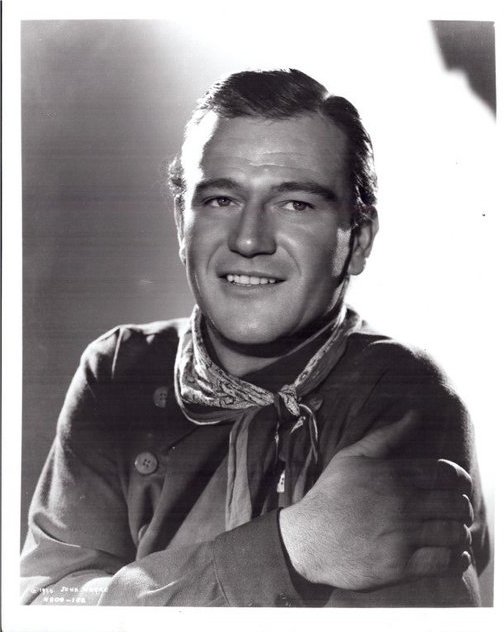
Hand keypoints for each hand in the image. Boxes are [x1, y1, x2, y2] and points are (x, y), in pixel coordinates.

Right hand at [279, 412, 472, 590]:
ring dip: (459, 534)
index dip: (460, 482)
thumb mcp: (352, 456)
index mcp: (393, 474)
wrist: (306, 538)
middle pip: (456, 504)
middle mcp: (400, 502)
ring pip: (454, 533)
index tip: (458, 490)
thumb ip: (387, 435)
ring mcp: (401, 534)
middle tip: (456, 514)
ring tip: (452, 534)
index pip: (447, 475)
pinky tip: (451, 556)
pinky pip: (444, 563)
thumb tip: (416, 413)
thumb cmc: (330, 496)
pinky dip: (455, 560)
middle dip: (462, 509)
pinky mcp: (399, 565)